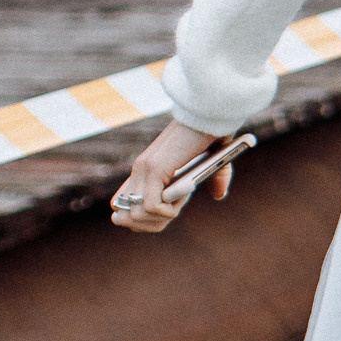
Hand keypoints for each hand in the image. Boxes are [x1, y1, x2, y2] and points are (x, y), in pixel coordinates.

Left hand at [109, 120, 237, 234]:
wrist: (211, 114)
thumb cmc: (212, 134)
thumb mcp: (210, 163)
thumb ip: (213, 179)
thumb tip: (219, 196)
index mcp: (145, 169)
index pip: (121, 204)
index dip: (138, 219)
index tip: (161, 215)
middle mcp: (139, 170)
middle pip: (124, 217)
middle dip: (149, 226)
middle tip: (172, 213)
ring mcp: (145, 169)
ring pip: (137, 215)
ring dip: (163, 217)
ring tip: (181, 198)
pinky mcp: (155, 168)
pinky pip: (152, 206)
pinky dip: (170, 210)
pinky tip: (184, 194)